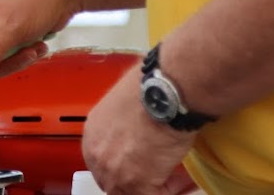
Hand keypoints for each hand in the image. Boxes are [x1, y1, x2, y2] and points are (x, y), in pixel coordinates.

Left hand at [82, 66, 195, 194]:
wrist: (164, 94)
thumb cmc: (150, 89)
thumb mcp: (124, 105)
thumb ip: (122, 126)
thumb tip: (137, 132)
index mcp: (93, 135)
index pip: (104, 163)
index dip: (124, 166)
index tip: (140, 165)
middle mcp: (98, 156)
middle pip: (113, 181)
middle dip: (135, 179)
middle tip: (157, 174)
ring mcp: (114, 173)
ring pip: (131, 192)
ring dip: (153, 185)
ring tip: (172, 174)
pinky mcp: (137, 185)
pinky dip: (169, 189)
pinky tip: (180, 177)